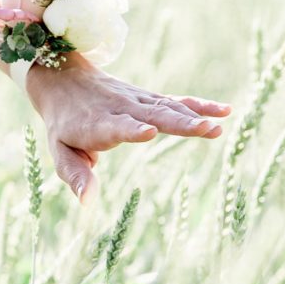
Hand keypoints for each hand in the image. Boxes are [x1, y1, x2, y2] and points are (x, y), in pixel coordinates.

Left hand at [23, 53, 231, 202]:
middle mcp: (121, 109)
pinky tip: (224, 111)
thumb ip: (75, 175)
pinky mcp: (148, 98)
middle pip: (152, 115)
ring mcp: (137, 101)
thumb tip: (87, 203)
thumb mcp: (60, 152)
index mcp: (98, 124)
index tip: (148, 131)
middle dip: (177, 123)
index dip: (131, 129)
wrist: (63, 80)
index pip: (116, 127)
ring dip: (193, 116)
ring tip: (218, 126)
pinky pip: (176, 102)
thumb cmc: (63, 125)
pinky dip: (199, 106)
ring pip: (167, 108)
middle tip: (205, 129)